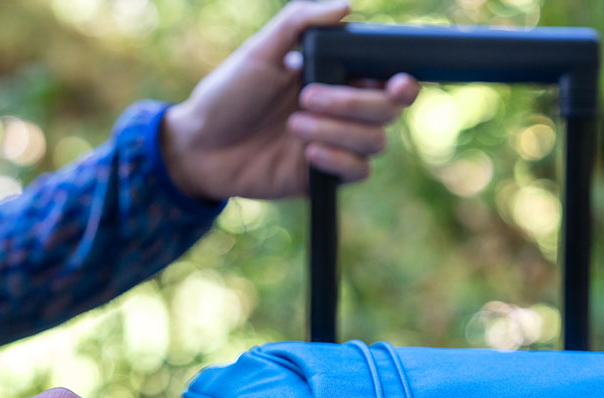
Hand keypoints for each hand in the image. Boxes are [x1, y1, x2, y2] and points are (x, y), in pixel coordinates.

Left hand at [160, 1, 419, 201]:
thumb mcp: (259, 51)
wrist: (200, 145)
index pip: (387, 78)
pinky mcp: (324, 176)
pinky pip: (357, 172)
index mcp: (335, 76)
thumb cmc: (228, 93)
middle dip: (352, 102)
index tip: (396, 81)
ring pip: (375, 141)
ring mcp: (335, 144)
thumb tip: (346, 6)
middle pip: (387, 110)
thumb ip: (300, 22)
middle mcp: (343, 110)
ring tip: (294, 125)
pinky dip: (338, 159)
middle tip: (305, 96)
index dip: (403, 82)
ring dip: (338, 130)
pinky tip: (307, 152)